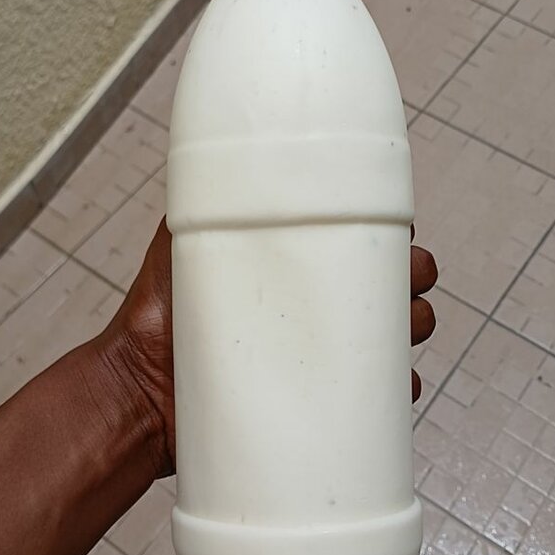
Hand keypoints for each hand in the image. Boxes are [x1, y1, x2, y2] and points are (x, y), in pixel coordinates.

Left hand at [102, 220, 436, 474]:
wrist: (141, 389)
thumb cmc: (158, 312)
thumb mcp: (183, 239)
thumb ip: (211, 197)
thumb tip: (234, 155)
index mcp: (293, 263)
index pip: (358, 240)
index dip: (389, 236)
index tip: (400, 236)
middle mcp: (310, 305)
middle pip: (388, 286)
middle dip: (412, 279)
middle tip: (408, 284)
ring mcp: (316, 354)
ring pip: (392, 336)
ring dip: (413, 328)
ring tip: (407, 330)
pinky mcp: (315, 400)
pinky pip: (373, 396)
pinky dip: (396, 389)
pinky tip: (398, 385)